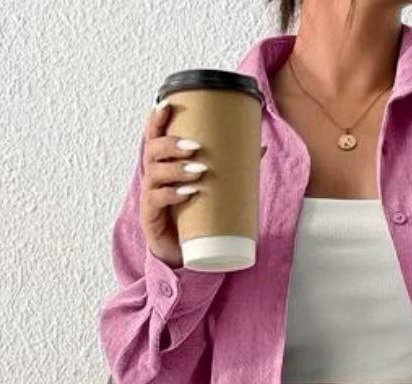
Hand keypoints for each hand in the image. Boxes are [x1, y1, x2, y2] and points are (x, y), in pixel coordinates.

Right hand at [139, 101, 266, 267]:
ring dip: (176, 169)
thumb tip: (261, 145)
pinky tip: (187, 193)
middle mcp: (153, 175)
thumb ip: (230, 165)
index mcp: (164, 162)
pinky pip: (157, 200)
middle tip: (195, 147)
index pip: (154, 135)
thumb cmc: (193, 213)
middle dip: (172, 145)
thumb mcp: (209, 186)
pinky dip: (173, 194)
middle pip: (153, 150)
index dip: (157, 119)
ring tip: (199, 170)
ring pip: (155, 173)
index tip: (167, 104)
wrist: (180, 250)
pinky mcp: (151, 216)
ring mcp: (150, 195)